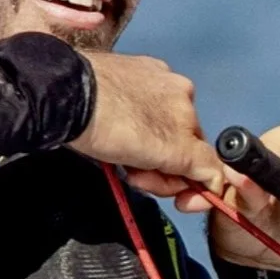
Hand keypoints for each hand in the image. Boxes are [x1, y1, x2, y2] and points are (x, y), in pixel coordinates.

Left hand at [67, 52, 231, 199]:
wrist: (60, 97)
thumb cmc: (114, 122)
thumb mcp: (171, 151)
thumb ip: (205, 166)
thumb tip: (219, 180)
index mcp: (186, 95)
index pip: (199, 150)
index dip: (189, 182)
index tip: (177, 201)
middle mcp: (166, 83)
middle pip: (175, 143)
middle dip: (161, 170)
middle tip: (136, 178)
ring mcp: (136, 77)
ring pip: (151, 133)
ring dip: (141, 158)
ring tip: (118, 163)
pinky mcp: (107, 77)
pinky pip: (125, 117)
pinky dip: (121, 136)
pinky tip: (105, 143)